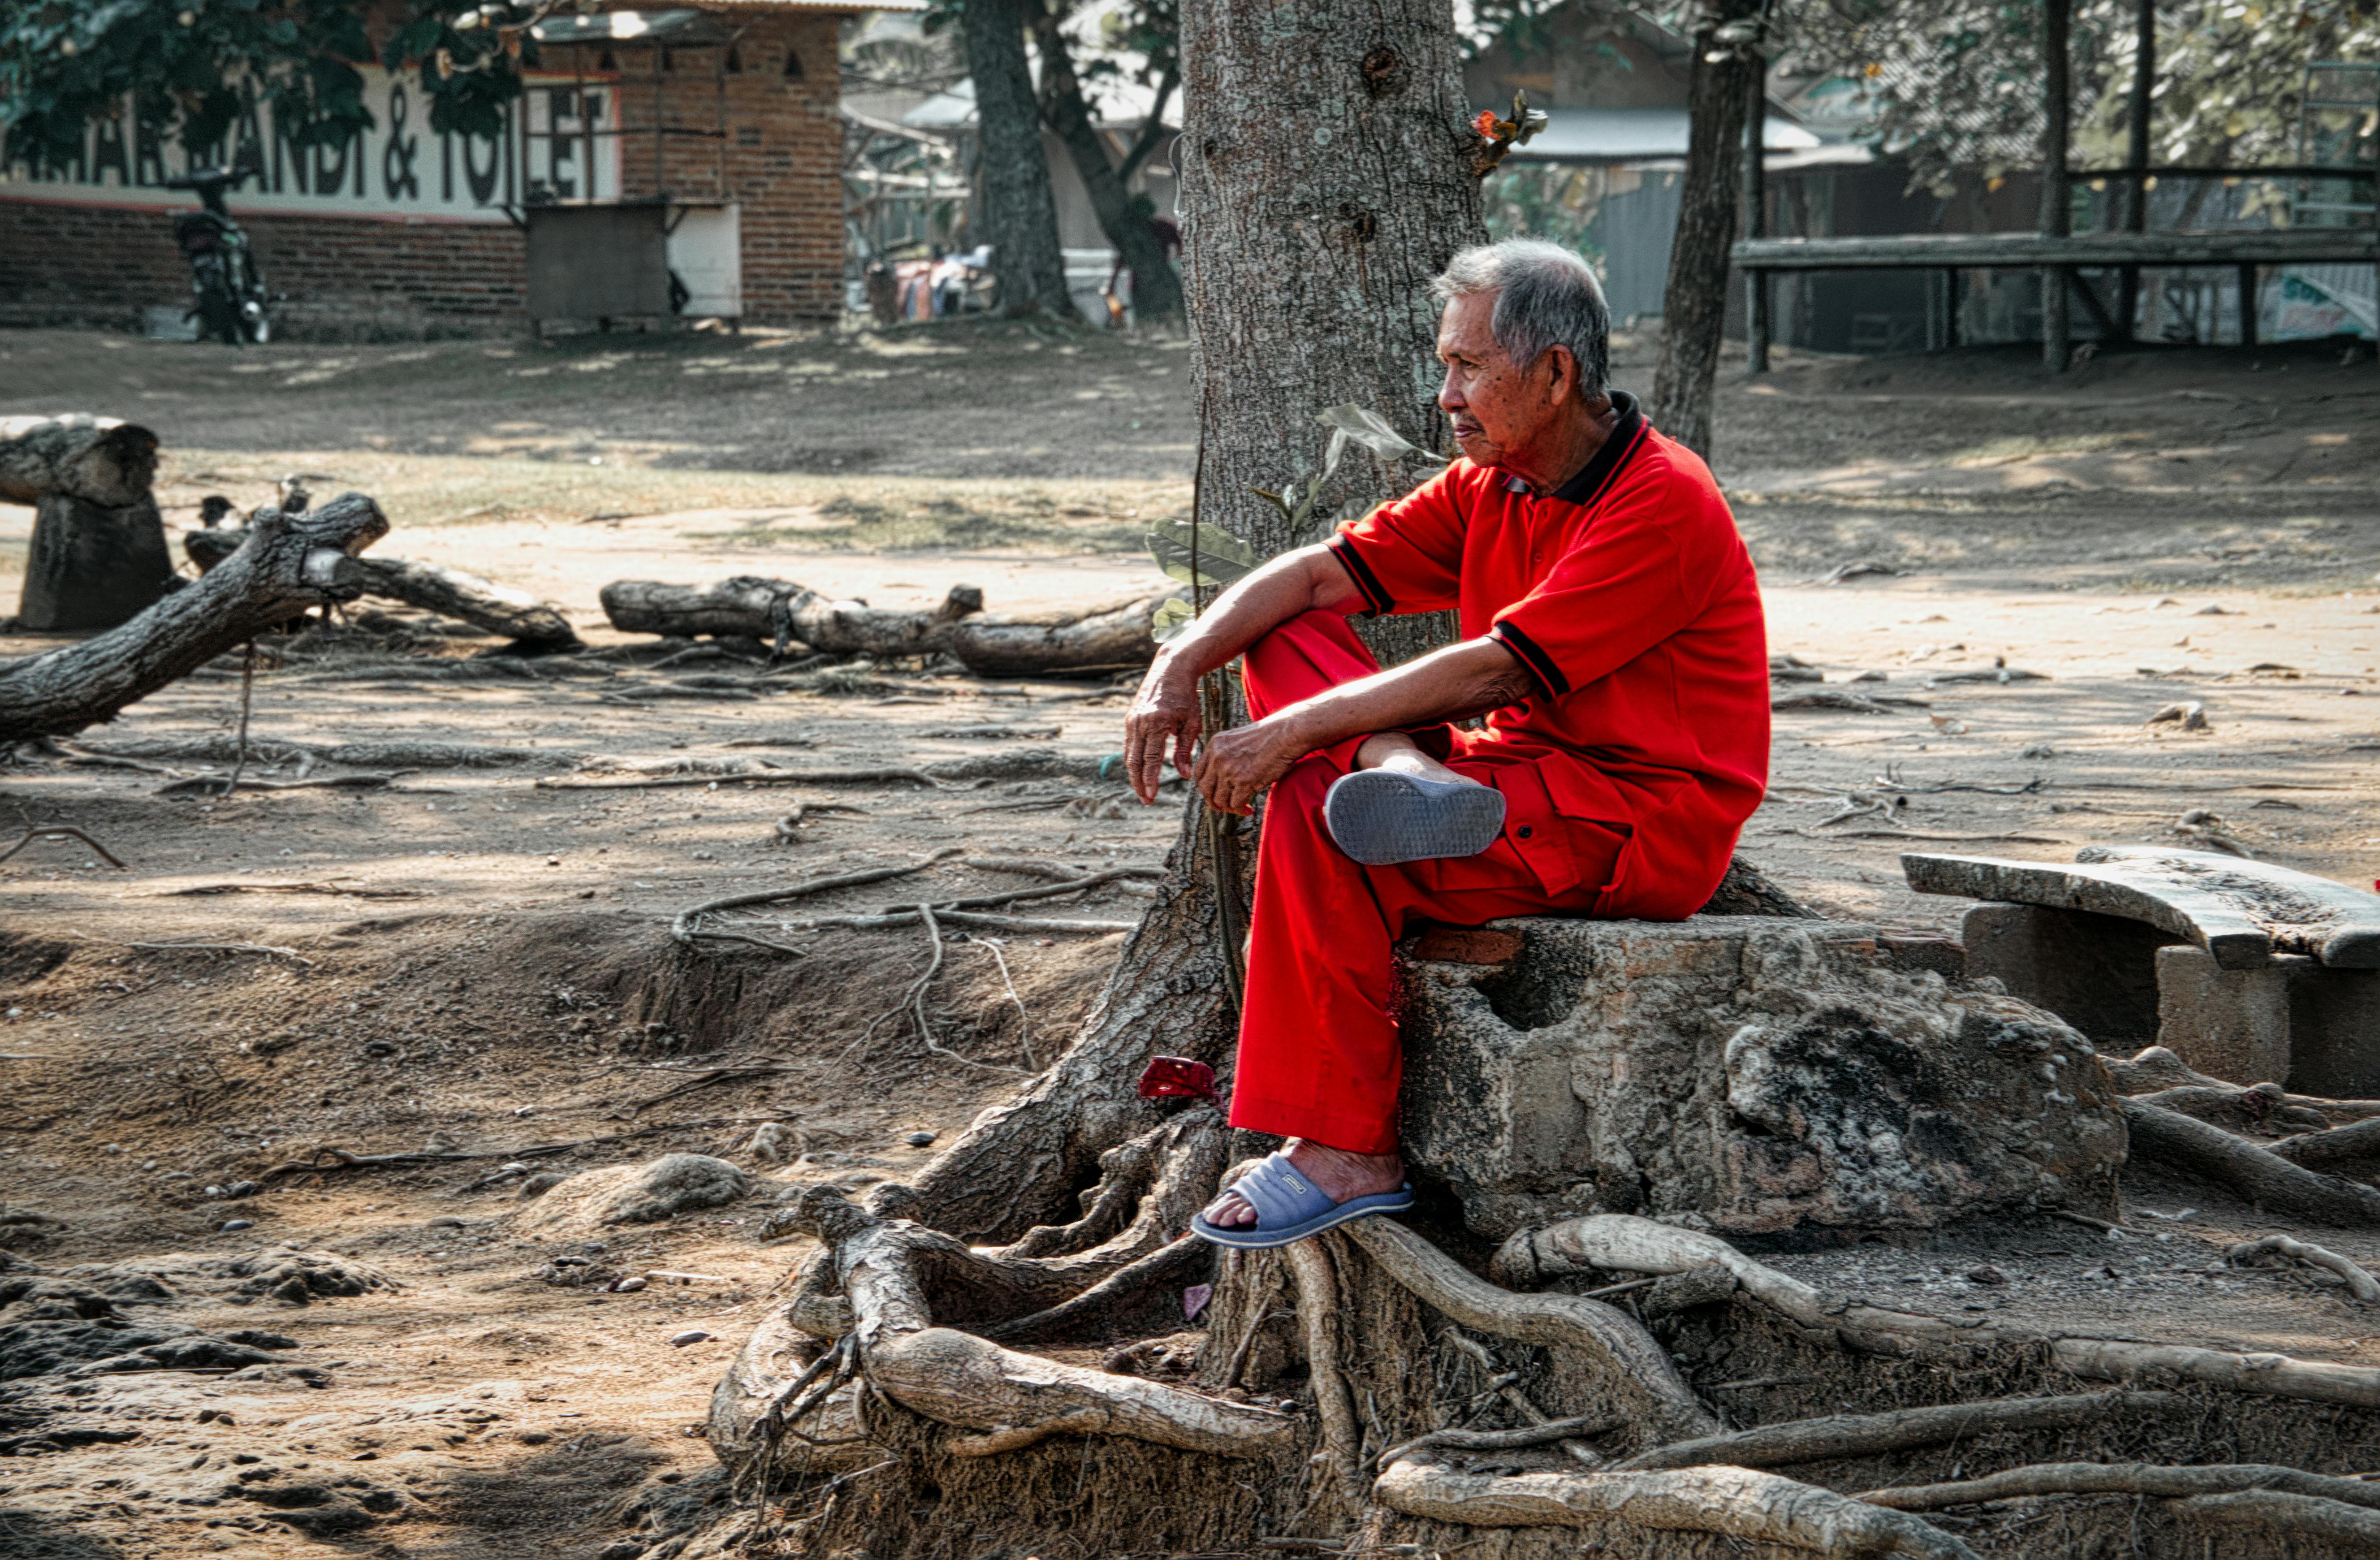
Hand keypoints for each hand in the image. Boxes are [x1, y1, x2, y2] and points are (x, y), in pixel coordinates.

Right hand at [1123, 660, 1200, 803]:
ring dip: (1135, 775)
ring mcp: (1132, 720)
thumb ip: (1186, 750)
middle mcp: (1140, 722)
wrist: (1170, 669)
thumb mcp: (1191, 723)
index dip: (1150, 780)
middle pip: (1135, 761)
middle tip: (1147, 801)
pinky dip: (1133, 761)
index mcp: (1157, 722)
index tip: (1152, 797)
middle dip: (1140, 783)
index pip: (1151, 759)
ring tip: (1143, 792)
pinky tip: (1140, 773)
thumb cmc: (1186, 696)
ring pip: (1130, 755)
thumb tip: (1184, 776)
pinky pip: (1129, 745)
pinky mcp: (1129, 719)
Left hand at [1191, 717, 1307, 815]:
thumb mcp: (1238, 739)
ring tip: (1241, 808)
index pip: (1199, 773)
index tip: (1215, 793)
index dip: (1205, 787)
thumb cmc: (1269, 737)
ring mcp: (1229, 770)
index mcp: (1215, 745)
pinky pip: (1235, 803)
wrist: (1286, 734)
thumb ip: (1226, 754)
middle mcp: (1217, 757)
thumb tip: (1222, 778)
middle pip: (1204, 789)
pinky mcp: (1243, 781)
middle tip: (1225, 807)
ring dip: (1230, 808)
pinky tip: (1249, 809)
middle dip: (1214, 802)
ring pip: (1219, 800)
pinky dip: (1241, 809)